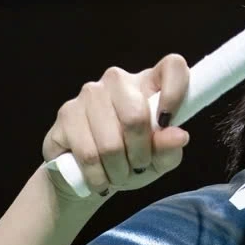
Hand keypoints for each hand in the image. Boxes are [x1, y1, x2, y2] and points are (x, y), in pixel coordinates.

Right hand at [43, 53, 190, 199]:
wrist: (84, 175)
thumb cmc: (130, 160)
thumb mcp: (158, 160)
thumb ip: (170, 148)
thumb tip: (179, 136)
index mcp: (149, 84)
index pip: (173, 66)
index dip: (176, 92)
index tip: (168, 122)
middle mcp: (117, 81)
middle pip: (135, 115)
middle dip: (140, 154)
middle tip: (138, 167)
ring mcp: (89, 94)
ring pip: (110, 143)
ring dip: (119, 171)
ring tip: (118, 175)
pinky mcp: (66, 114)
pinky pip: (88, 155)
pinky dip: (99, 176)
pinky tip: (100, 179)